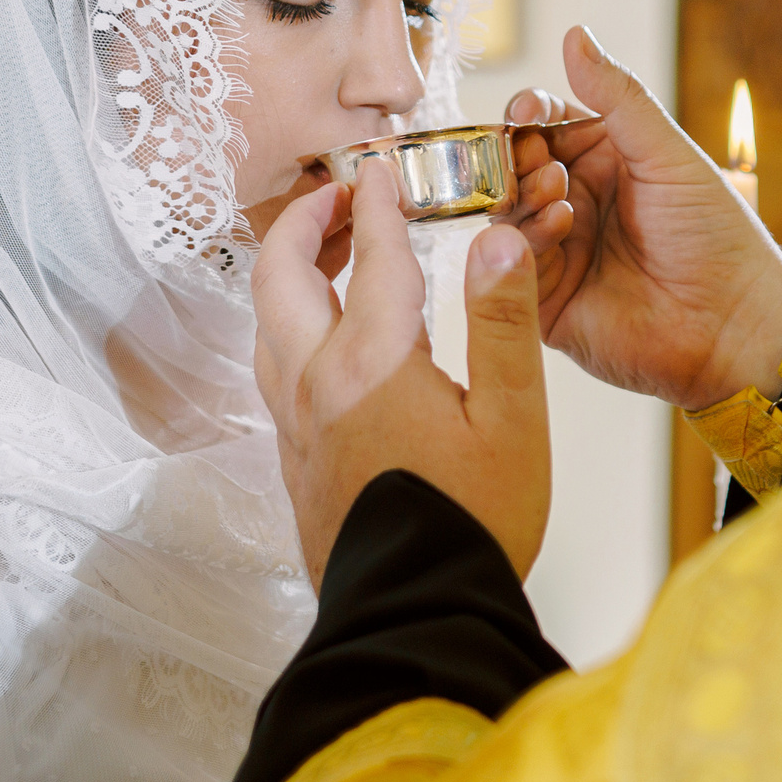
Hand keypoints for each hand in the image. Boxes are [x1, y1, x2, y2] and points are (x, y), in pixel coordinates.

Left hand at [253, 164, 550, 586]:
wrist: (417, 616)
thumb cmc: (476, 523)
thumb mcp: (514, 418)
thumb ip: (502, 322)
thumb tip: (498, 238)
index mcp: (371, 363)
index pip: (370, 257)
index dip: (377, 203)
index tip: (382, 165)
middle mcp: (316, 384)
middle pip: (280, 276)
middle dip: (302, 221)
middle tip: (337, 194)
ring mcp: (296, 424)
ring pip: (266, 322)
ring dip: (288, 271)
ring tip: (327, 249)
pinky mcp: (294, 458)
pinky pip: (273, 366)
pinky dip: (289, 321)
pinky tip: (320, 333)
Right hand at [496, 28, 781, 412]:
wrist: (733, 322)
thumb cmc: (715, 234)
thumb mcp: (667, 154)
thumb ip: (618, 98)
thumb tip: (575, 34)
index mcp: (602, 160)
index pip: (543, 124)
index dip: (528, 114)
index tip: (527, 112)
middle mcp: (573, 201)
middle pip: (513, 164)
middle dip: (517, 154)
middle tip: (542, 160)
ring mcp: (557, 249)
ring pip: (505, 209)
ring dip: (523, 193)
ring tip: (559, 194)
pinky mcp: (545, 299)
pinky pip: (510, 262)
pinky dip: (525, 237)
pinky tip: (559, 226)